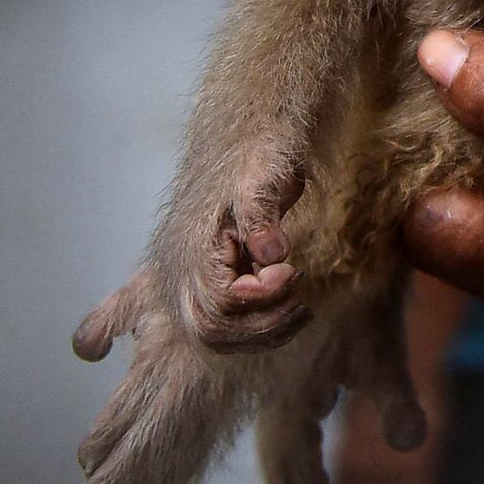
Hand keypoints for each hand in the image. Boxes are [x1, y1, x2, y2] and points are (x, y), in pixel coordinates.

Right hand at [186, 145, 307, 349]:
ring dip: (263, 333)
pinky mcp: (207, 289)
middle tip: (300, 299)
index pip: (221, 302)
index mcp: (192, 248)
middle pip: (211, 330)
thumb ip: (262, 216)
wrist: (246, 146)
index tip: (291, 268)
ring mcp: (190, 284)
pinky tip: (292, 312)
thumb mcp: (262, 178)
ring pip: (216, 338)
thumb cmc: (256, 158)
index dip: (262, 296)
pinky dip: (260, 332)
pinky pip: (225, 331)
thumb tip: (273, 255)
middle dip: (263, 324)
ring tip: (301, 309)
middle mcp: (182, 273)